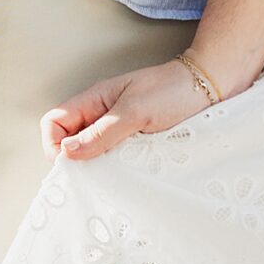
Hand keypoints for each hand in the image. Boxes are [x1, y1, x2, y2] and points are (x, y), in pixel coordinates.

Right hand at [42, 57, 217, 162]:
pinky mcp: (132, 141)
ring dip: (95, 168)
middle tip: (92, 177)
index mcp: (95, 100)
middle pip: (68, 142)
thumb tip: (67, 153)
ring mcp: (115, 128)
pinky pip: (110, 159)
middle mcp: (100, 114)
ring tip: (111, 177)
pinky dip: (113, 170)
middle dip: (73, 162)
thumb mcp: (136, 111)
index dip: (54, 144)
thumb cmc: (173, 90)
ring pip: (89, 153)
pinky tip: (125, 176)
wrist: (209, 86)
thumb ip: (102, 132)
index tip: (72, 165)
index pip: (54, 122)